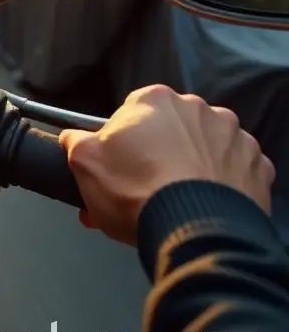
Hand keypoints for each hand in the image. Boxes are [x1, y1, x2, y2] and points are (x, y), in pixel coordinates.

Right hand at [61, 85, 274, 244]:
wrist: (195, 230)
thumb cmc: (136, 192)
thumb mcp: (83, 164)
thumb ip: (74, 142)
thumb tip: (73, 138)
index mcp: (154, 100)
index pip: (131, 113)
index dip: (122, 142)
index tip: (119, 167)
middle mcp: (198, 108)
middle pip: (170, 128)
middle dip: (157, 152)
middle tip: (144, 186)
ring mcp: (234, 136)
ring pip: (205, 147)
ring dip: (192, 165)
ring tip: (176, 200)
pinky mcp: (258, 167)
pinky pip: (235, 171)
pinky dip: (222, 184)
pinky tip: (205, 204)